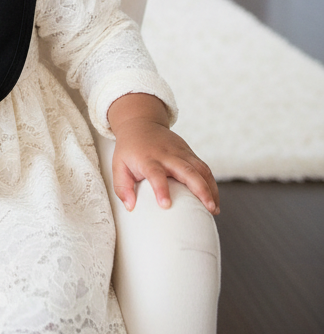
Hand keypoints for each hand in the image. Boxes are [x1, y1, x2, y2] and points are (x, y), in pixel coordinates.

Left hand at [108, 93, 219, 214]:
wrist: (140, 124)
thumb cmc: (129, 150)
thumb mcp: (118, 166)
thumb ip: (122, 188)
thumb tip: (131, 207)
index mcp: (148, 158)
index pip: (155, 174)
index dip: (160, 189)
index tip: (166, 205)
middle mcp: (167, 154)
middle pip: (187, 170)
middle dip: (200, 190)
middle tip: (208, 209)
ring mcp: (181, 152)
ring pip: (201, 169)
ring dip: (211, 188)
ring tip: (214, 209)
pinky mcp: (189, 152)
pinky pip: (204, 167)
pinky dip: (211, 183)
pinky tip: (213, 199)